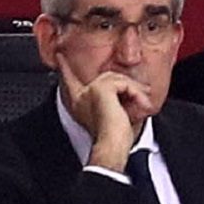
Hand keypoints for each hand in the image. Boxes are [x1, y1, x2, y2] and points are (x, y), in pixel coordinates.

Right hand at [57, 52, 153, 171]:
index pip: (70, 80)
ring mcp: (90, 90)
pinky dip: (136, 94)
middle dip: (129, 86)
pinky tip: (139, 106)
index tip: (59, 57)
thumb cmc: (116, 138)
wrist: (112, 146)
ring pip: (119, 79)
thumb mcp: (115, 114)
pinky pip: (125, 84)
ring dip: (135, 93)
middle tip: (143, 99)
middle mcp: (82, 95)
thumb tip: (136, 87)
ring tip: (142, 107)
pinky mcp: (101, 89)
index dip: (65, 68)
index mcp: (80, 103)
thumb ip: (117, 99)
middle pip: (109, 77)